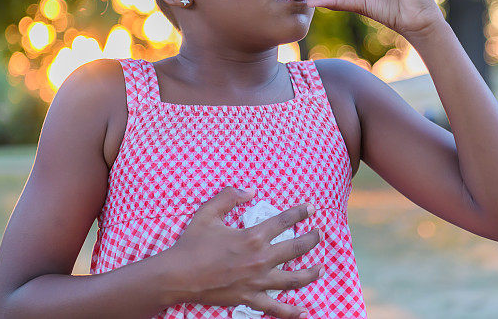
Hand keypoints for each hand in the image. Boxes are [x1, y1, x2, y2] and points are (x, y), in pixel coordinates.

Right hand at [159, 186, 322, 318]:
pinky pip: (275, 307)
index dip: (301, 213)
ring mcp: (257, 281)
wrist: (177, 276)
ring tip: (320, 267)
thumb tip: (250, 191)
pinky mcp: (249, 299)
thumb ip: (230, 196)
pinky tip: (303, 311)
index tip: (311, 208)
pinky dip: (291, 311)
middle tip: (319, 234)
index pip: (285, 221)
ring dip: (311, 273)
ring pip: (294, 279)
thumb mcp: (208, 212)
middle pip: (297, 248)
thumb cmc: (192, 244)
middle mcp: (260, 259)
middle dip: (312, 239)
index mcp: (252, 236)